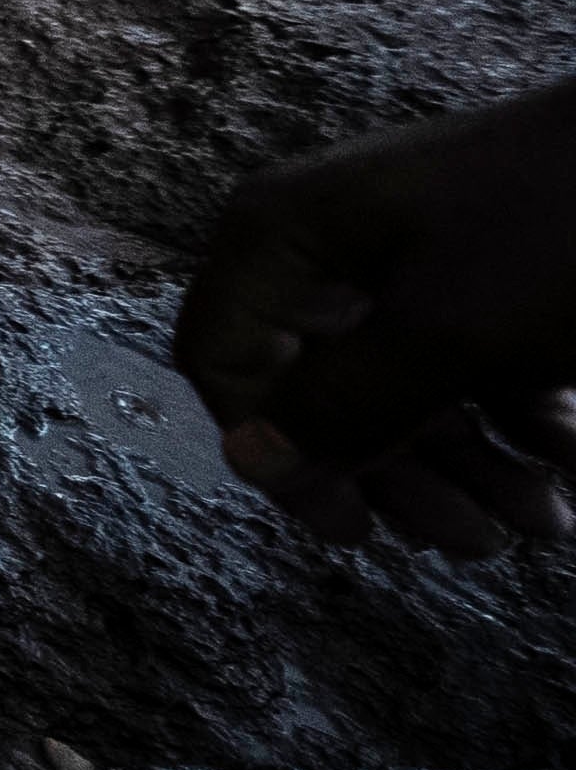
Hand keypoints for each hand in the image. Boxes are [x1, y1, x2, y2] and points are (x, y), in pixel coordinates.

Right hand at [172, 81, 575, 556]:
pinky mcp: (475, 276)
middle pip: (325, 392)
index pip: (227, 363)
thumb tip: (245, 462)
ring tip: (547, 517)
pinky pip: (466, 368)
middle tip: (479, 539)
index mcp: (287, 236)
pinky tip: (570, 458)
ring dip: (473, 466)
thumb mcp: (445, 335)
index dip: (281, 451)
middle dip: (408, 476)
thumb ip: (340, 407)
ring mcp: (403, 259)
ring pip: (405, 391)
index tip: (357, 526)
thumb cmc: (557, 229)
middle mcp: (328, 246)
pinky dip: (514, 423)